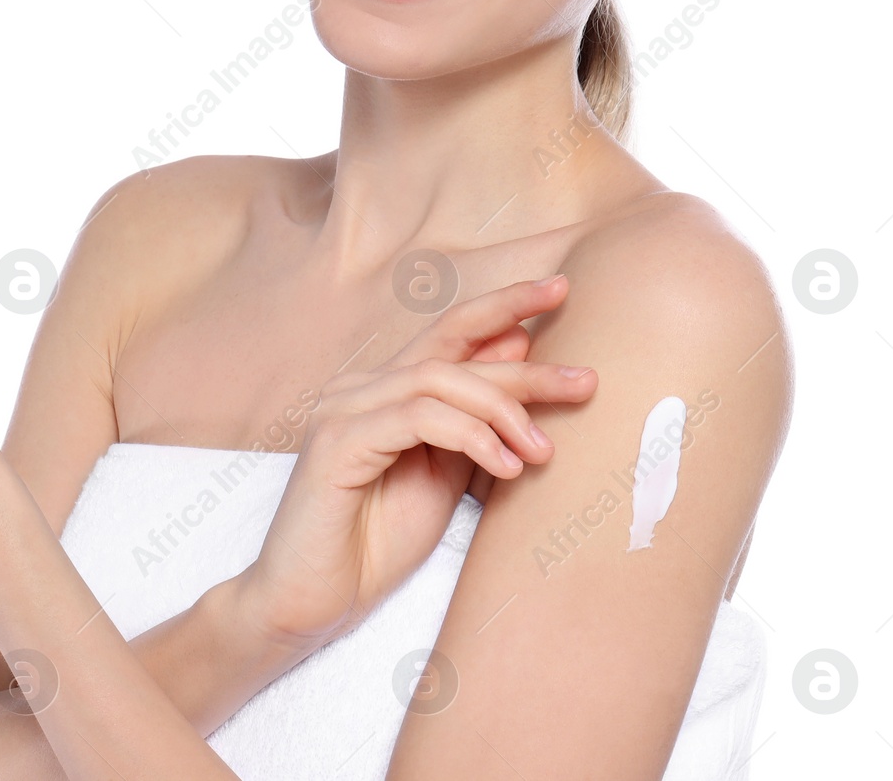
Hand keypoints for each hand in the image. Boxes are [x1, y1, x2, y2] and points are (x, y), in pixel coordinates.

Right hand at [233, 275, 597, 651]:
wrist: (308, 603)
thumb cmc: (374, 545)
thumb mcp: (444, 478)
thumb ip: (475, 423)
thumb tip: (520, 354)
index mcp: (384, 391)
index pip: (449, 332)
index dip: (504, 306)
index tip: (561, 289)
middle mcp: (359, 387)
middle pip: (451, 350)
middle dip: (524, 365)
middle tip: (584, 380)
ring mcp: (342, 409)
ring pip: (438, 379)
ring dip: (503, 410)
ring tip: (543, 451)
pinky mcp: (337, 442)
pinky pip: (417, 418)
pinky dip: (470, 436)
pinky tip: (505, 468)